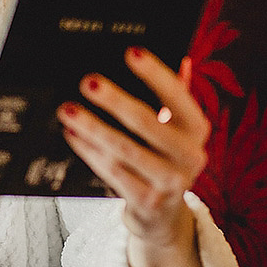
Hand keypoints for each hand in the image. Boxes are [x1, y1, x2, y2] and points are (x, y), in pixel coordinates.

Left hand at [57, 47, 209, 266]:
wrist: (163, 214)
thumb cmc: (165, 157)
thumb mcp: (178, 127)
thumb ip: (177, 94)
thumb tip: (181, 59)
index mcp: (197, 129)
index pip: (178, 95)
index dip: (155, 73)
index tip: (131, 52)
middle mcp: (189, 156)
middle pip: (147, 123)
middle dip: (115, 100)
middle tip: (88, 82)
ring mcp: (169, 182)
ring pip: (124, 149)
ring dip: (92, 127)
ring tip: (68, 109)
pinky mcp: (146, 201)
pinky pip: (112, 171)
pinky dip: (89, 151)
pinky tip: (73, 134)